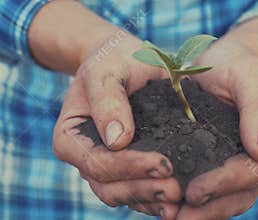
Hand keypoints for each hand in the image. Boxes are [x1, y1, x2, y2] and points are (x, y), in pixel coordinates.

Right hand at [52, 32, 180, 218]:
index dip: (128, 167)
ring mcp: (107, 165)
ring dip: (151, 199)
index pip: (96, 161)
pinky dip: (155, 198)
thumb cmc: (112, 60)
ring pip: (123, 194)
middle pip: (109, 185)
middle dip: (143, 189)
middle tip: (176, 190)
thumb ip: (108, 100)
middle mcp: (86, 156)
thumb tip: (117, 140)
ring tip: (180, 199)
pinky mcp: (128, 167)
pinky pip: (137, 190)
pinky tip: (178, 201)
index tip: (162, 164)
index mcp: (72, 136)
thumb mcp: (107, 69)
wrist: (125, 62)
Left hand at [177, 27, 257, 218]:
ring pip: (230, 199)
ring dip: (204, 213)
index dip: (224, 184)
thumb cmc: (239, 64)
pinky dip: (200, 202)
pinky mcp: (225, 161)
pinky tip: (176, 204)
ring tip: (173, 217)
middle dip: (211, 209)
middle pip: (242, 193)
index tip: (194, 193)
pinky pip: (217, 190)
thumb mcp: (249, 76)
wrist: (227, 62)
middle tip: (177, 217)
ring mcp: (245, 161)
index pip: (253, 171)